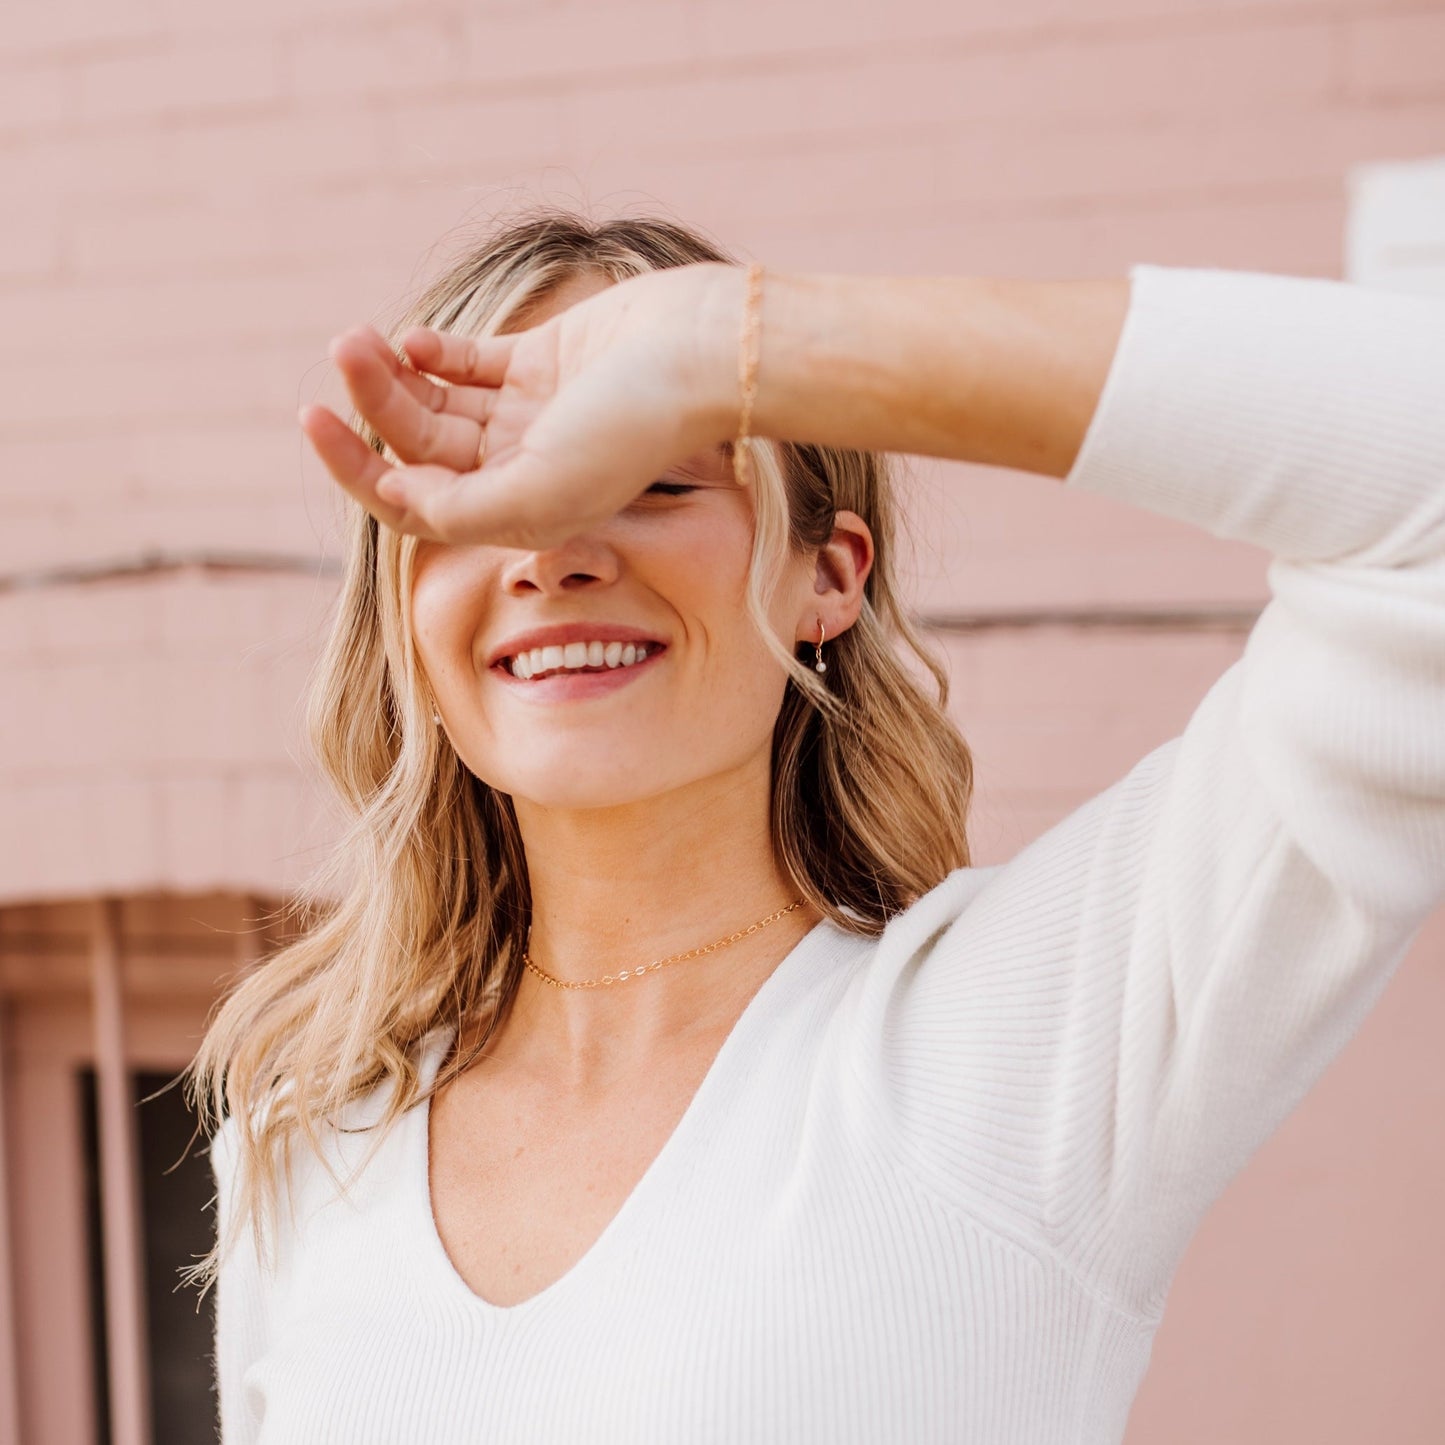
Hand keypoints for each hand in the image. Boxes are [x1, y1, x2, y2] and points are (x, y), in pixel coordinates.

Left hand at [299, 262, 740, 548]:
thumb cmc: (633, 426)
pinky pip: (470, 364)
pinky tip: (412, 340)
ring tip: (359, 337)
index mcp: (519, 513)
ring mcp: (529, 416)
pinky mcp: (541, 364)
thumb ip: (464, 509)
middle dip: (374, 406)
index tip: (316, 422)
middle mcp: (520, 471)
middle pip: (420, 450)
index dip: (358, 471)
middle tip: (341, 352)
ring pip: (438, 402)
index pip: (415, 506)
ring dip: (394, 373)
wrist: (703, 355)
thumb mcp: (543, 489)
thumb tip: (393, 496)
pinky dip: (435, 352)